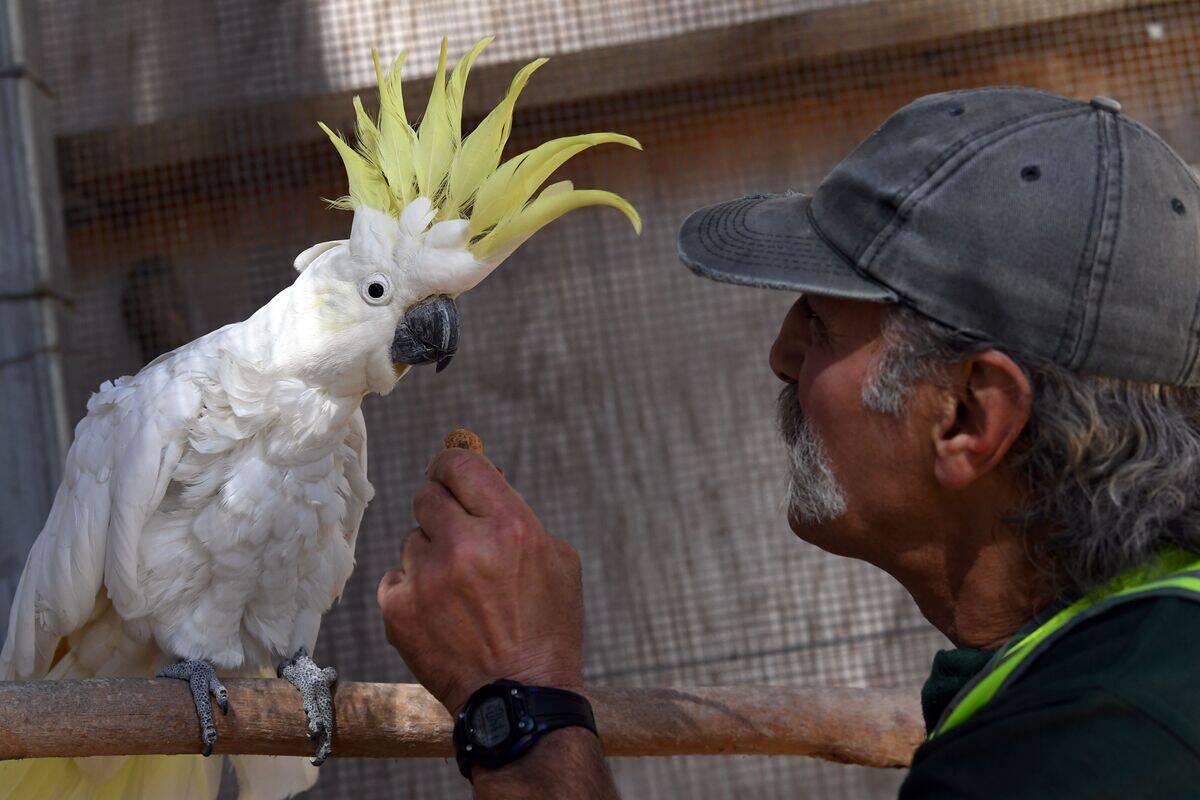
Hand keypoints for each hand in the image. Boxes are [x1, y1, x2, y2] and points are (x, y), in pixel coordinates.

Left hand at [377, 447, 584, 714]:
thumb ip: (517, 515)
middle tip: (456, 536)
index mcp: (510, 526)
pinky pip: (396, 577)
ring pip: (412, 540)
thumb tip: (479, 483)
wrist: (520, 698)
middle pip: (427, 496)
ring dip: (430, 556)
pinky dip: (414, 591)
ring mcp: (427, 578)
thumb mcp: (557, 560)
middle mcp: (464, 545)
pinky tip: (440, 614)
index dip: (450, 465)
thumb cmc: (546, 627)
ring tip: (458, 593)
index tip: (449, 474)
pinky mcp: (398, 609)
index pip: (459, 465)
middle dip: (441, 511)